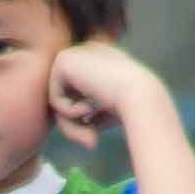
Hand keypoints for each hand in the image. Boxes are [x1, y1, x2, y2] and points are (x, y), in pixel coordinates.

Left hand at [46, 40, 164, 148]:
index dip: (85, 116)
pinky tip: (88, 108)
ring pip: (58, 97)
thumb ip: (98, 114)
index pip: (79, 93)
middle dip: (74, 122)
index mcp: (101, 59)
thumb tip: (86, 121)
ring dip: (70, 121)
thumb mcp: (113, 112)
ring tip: (89, 125)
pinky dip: (68, 111)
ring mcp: (75, 52)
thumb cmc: (132, 107)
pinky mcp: (64, 60)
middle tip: (91, 142)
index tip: (97, 130)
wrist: (141, 96)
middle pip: (66, 95)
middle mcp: (87, 51)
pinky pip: (54, 97)